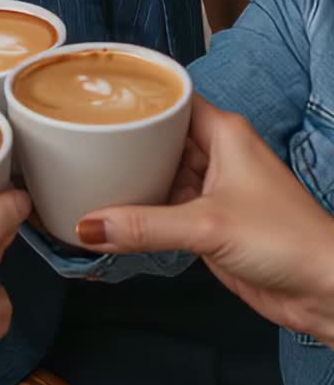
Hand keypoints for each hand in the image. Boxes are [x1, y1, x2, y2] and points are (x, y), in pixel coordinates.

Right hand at [76, 96, 333, 344]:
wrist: (323, 290)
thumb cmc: (286, 240)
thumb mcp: (207, 226)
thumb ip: (144, 226)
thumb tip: (87, 226)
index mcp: (223, 132)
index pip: (171, 99)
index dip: (136, 95)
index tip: (94, 95)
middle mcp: (217, 154)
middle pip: (159, 137)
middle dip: (124, 141)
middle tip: (76, 137)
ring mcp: (213, 189)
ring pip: (160, 174)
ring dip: (130, 179)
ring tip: (82, 173)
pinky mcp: (208, 223)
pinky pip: (165, 208)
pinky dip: (141, 212)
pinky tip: (110, 213)